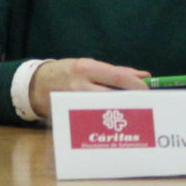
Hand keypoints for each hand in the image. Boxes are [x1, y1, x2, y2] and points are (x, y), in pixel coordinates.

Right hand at [31, 57, 149, 119]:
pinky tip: (113, 120)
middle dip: (131, 101)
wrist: (37, 85)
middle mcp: (80, 85)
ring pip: (105, 109)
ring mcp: (74, 102)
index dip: (137, 86)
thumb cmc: (68, 72)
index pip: (118, 78)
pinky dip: (106, 118)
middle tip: (144, 105)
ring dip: (120, 111)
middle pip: (114, 96)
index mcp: (87, 68)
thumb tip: (144, 76)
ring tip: (131, 113)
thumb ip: (116, 72)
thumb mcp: (89, 65)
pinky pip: (94, 118)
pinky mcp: (70, 115)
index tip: (148, 91)